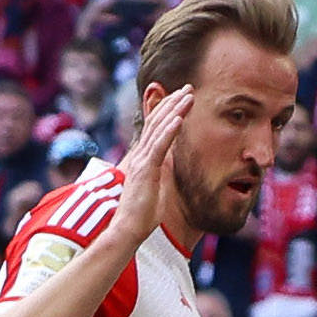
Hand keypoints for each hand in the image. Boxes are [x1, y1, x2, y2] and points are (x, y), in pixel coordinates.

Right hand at [105, 86, 191, 250]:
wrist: (128, 228)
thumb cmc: (141, 214)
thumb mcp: (154, 188)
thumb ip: (159, 173)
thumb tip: (168, 165)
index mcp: (143, 158)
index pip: (155, 128)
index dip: (168, 111)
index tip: (182, 98)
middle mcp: (140, 155)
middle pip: (157, 121)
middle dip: (173, 103)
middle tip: (188, 88)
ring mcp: (142, 161)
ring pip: (159, 129)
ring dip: (174, 110)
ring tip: (188, 96)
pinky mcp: (146, 170)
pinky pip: (159, 146)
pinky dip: (169, 131)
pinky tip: (179, 118)